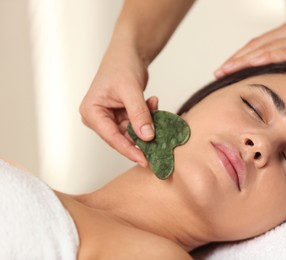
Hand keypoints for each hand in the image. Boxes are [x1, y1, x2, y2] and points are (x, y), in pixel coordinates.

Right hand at [80, 44, 155, 165]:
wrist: (128, 52)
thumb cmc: (122, 65)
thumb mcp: (130, 90)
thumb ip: (139, 114)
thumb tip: (148, 137)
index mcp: (92, 112)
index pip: (111, 137)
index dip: (129, 150)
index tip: (145, 160)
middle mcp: (98, 118)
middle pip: (122, 137)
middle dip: (141, 138)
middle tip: (160, 145)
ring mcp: (110, 117)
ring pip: (133, 131)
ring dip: (146, 122)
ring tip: (153, 105)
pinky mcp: (122, 115)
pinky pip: (138, 123)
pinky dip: (147, 115)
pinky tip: (152, 101)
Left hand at [215, 21, 285, 76]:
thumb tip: (269, 76)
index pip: (256, 45)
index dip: (238, 57)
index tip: (224, 69)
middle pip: (256, 45)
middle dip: (235, 60)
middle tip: (219, 72)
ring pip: (266, 48)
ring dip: (245, 60)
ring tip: (229, 70)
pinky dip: (268, 58)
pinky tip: (255, 64)